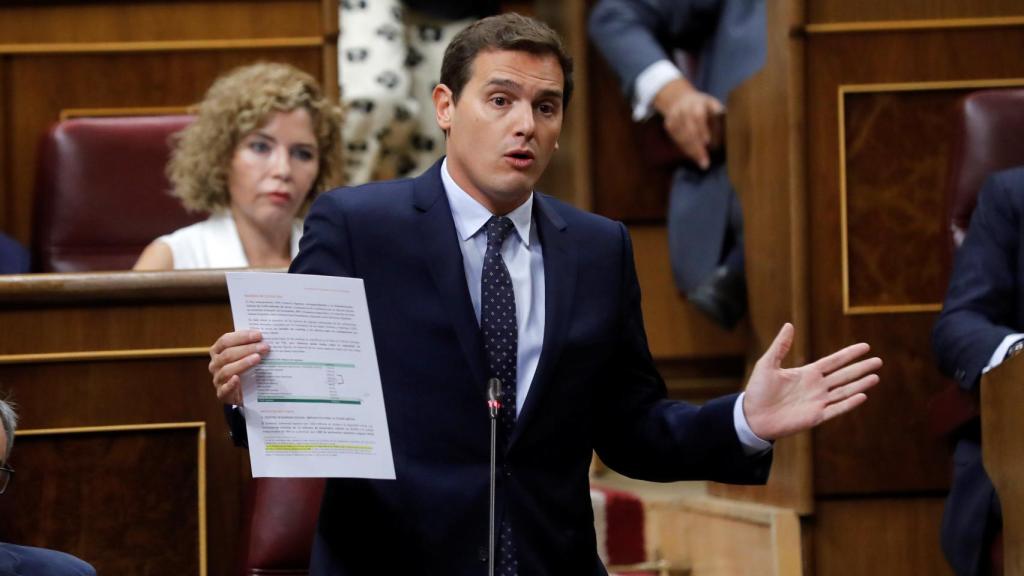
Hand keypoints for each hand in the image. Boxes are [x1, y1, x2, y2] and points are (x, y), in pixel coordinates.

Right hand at [208, 330, 268, 404]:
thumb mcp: (244, 356)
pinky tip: (238, 379)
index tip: (258, 335)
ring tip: (258, 358)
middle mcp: (214, 364)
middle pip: (228, 354)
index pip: (225, 340)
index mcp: (217, 351)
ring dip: (243, 363)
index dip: (242, 336)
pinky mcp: (222, 394)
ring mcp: (217, 379)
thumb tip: (265, 338)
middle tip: (264, 347)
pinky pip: (224, 389)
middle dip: (247, 349)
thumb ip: (250, 347)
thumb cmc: (244, 369)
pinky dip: (231, 384)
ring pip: (227, 370)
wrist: (242, 394)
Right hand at [653, 78, 723, 169]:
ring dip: (691, 151)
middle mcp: (684, 108)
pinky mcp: (669, 124)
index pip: (698, 116)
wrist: (680, 98)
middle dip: (697, 147)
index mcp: (699, 103)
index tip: (708, 142)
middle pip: (689, 129)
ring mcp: (675, 116)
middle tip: (706, 162)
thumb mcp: (714, 105)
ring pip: (681, 137)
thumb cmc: (704, 105)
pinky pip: (676, 139)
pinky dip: (684, 149)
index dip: (702, 128)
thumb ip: (720, 115)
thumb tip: (735, 129)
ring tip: (702, 163)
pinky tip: (693, 156)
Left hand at [743, 323, 881, 440]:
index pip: (833, 361)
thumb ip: (780, 346)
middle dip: (861, 368)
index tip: (865, 346)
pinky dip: (849, 403)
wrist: (752, 416)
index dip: (849, 354)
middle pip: (844, 375)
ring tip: (876, 377)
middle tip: (878, 361)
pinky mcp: (815, 417)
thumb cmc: (758, 390)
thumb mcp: (767, 364)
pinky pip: (836, 409)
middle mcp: (816, 387)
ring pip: (844, 391)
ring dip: (860, 384)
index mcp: (807, 373)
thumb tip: (789, 325)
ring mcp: (817, 402)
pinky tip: (862, 395)